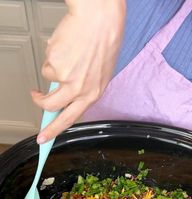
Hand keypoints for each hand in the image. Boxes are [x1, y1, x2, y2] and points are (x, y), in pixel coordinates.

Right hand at [31, 0, 125, 143]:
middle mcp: (80, 90)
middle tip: (37, 105)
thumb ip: (83, 87)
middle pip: (54, 108)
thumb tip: (65, 95)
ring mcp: (67, 78)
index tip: (45, 138)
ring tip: (63, 57)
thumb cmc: (104, 40)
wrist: (100, 18)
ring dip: (49, 74)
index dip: (55, 130)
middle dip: (42, 111)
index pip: (71, 118)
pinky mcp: (55, 64)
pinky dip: (53, 56)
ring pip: (47, 84)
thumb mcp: (99, 72)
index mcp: (94, 93)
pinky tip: (66, 47)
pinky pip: (47, 65)